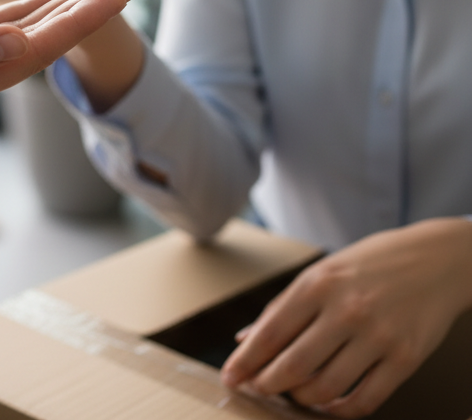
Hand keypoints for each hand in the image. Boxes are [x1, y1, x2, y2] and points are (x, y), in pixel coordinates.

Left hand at [221, 219, 471, 416]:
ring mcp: (378, 336)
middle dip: (268, 384)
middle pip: (294, 364)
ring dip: (303, 400)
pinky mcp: (405, 358)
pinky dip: (341, 411)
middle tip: (258, 390)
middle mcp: (346, 309)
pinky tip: (330, 405)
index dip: (246, 361)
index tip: (230, 377)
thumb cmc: (369, 264)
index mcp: (317, 283)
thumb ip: (283, 307)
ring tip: (294, 396)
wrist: (434, 260)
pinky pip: (366, 399)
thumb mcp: (321, 273)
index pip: (270, 332)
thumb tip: (246, 338)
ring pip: (327, 387)